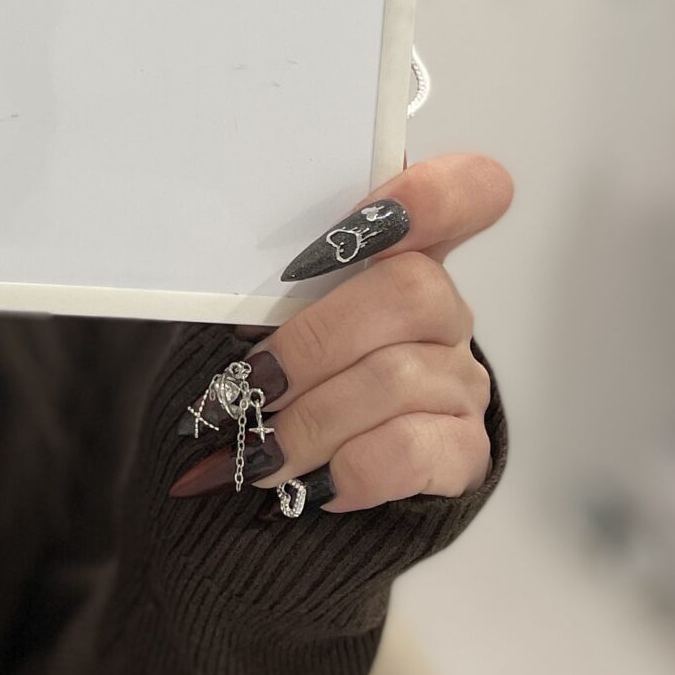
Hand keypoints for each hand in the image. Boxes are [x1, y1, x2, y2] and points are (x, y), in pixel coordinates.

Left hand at [170, 152, 511, 510]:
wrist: (316, 476)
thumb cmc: (283, 377)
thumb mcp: (271, 319)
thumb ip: (270, 288)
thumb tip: (208, 284)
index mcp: (404, 256)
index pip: (467, 192)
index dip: (431, 195)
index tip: (365, 219)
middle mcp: (444, 311)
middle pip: (410, 292)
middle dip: (312, 344)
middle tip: (252, 387)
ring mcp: (461, 380)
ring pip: (398, 379)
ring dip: (311, 420)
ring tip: (261, 450)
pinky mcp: (463, 450)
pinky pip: (409, 451)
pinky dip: (347, 468)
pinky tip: (314, 483)